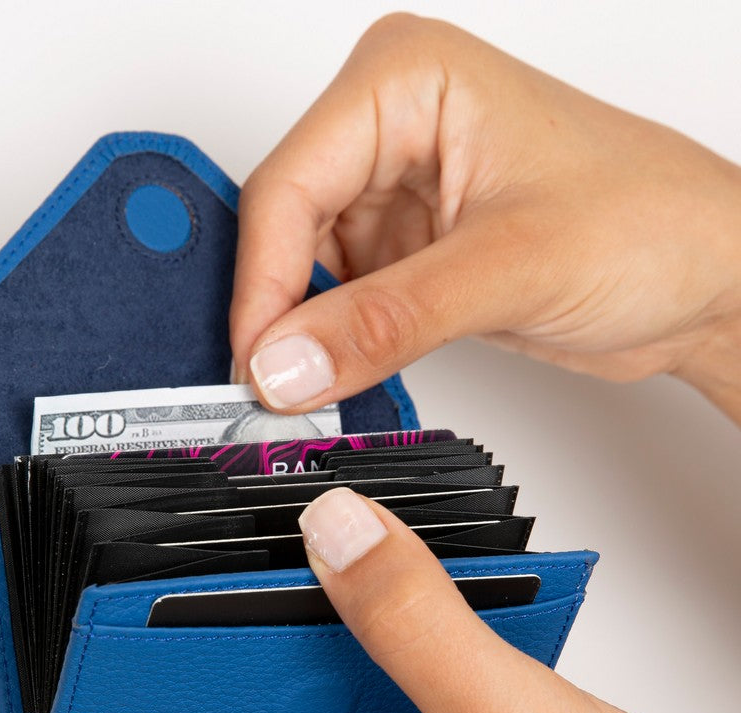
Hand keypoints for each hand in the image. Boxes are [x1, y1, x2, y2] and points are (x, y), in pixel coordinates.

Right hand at [229, 15, 740, 423]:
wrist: (706, 278)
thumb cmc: (652, 221)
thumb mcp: (507, 267)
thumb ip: (384, 320)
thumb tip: (284, 364)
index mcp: (404, 81)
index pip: (290, 184)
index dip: (263, 283)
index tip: (258, 363)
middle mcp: (388, 128)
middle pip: (284, 228)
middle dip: (276, 315)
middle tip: (273, 389)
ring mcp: (392, 192)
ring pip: (302, 271)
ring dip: (300, 337)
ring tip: (305, 392)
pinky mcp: (404, 251)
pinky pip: (336, 301)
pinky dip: (330, 347)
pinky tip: (335, 377)